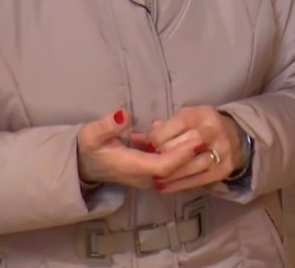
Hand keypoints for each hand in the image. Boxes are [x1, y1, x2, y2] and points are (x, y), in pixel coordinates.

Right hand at [76, 109, 203, 190]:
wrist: (84, 166)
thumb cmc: (88, 148)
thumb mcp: (90, 135)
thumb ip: (107, 126)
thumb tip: (123, 115)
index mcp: (131, 167)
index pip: (162, 165)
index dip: (180, 154)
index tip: (197, 139)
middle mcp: (143, 177)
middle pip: (174, 172)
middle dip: (193, 158)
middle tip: (210, 140)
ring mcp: (148, 179)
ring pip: (176, 174)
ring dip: (193, 161)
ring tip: (211, 144)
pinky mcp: (151, 176)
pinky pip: (173, 172)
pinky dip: (185, 161)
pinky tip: (198, 148)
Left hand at [131, 106, 242, 192]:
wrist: (236, 138)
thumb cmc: (202, 126)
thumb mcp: (185, 119)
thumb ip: (162, 128)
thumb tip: (135, 138)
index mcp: (202, 114)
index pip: (178, 123)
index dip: (158, 136)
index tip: (145, 145)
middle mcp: (214, 131)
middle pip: (185, 145)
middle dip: (164, 155)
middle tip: (149, 163)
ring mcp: (222, 151)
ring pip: (192, 165)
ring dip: (170, 174)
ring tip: (153, 179)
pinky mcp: (223, 170)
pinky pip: (198, 180)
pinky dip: (179, 185)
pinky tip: (164, 188)